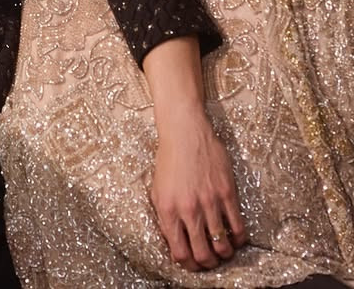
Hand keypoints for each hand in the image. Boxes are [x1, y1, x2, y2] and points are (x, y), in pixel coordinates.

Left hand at [150, 110, 246, 270]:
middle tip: (211, 260)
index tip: (194, 263)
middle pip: (203, 255)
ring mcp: (209, 202)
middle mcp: (188, 210)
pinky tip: (236, 238)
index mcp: (168, 210)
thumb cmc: (169, 160)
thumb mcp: (158, 191)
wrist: (184, 131)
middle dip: (208, 264)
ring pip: (222, 246)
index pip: (180, 253)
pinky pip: (238, 228)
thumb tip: (177, 244)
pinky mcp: (227, 193)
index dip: (189, 265)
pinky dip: (239, 240)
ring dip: (224, 254)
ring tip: (224, 251)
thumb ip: (166, 218)